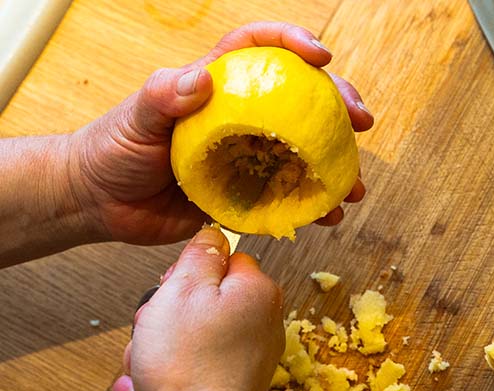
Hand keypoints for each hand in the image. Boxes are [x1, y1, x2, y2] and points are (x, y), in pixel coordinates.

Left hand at [68, 22, 373, 245]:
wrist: (103, 204)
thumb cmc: (113, 150)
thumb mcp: (135, 117)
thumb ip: (163, 96)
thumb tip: (200, 79)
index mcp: (218, 87)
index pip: (260, 50)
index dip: (293, 44)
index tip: (321, 56)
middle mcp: (241, 118)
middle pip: (301, 101)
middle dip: (338, 106)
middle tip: (360, 121)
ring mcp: (248, 157)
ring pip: (305, 152)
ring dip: (337, 165)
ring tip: (354, 184)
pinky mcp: (247, 194)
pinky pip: (289, 197)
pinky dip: (313, 206)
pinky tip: (329, 215)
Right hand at [112, 227, 283, 390]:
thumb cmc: (189, 364)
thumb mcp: (184, 288)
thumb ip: (200, 255)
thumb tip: (214, 237)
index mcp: (258, 294)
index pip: (226, 260)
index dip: (190, 272)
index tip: (172, 288)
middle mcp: (259, 327)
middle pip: (199, 302)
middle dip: (163, 316)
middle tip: (155, 329)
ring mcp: (241, 362)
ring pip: (181, 339)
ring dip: (152, 351)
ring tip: (149, 366)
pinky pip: (180, 372)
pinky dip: (157, 381)